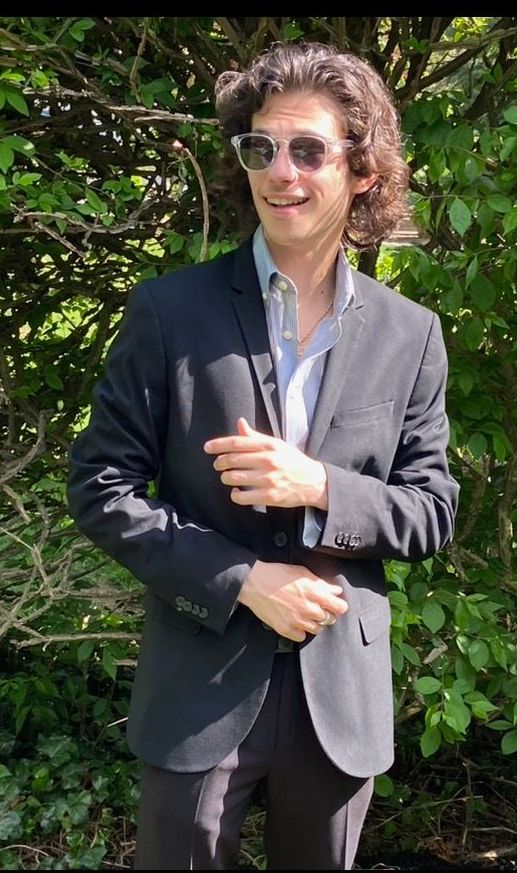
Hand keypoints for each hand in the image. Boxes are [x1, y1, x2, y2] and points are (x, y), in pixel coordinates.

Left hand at [204, 417, 327, 509]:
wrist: (313, 482)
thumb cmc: (292, 461)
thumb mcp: (276, 445)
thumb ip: (255, 436)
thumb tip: (239, 422)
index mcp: (269, 446)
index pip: (237, 443)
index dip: (219, 445)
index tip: (207, 448)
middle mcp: (268, 461)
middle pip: (233, 460)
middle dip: (220, 462)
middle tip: (218, 465)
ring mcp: (268, 479)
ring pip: (234, 478)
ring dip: (226, 477)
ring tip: (227, 477)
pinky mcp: (269, 496)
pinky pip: (242, 496)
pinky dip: (234, 495)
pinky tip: (236, 492)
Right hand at [239, 560, 347, 641]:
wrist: (254, 583)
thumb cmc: (276, 575)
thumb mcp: (302, 572)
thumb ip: (321, 583)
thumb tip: (335, 590)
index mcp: (314, 592)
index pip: (339, 607)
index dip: (339, 606)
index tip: (337, 605)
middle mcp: (308, 608)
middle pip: (330, 619)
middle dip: (327, 613)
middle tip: (319, 608)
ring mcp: (297, 620)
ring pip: (317, 629)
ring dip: (315, 623)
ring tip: (306, 614)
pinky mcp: (286, 629)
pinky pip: (301, 636)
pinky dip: (301, 631)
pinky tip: (296, 622)